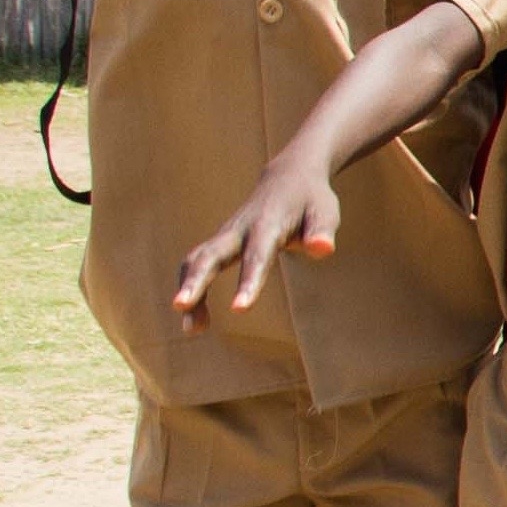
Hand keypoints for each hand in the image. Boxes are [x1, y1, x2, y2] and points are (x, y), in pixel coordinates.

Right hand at [170, 160, 339, 331]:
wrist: (288, 177)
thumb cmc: (311, 199)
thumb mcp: (325, 212)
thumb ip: (322, 231)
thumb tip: (323, 250)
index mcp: (268, 224)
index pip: (257, 256)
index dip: (248, 282)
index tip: (239, 310)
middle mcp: (240, 229)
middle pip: (210, 254)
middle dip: (195, 281)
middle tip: (180, 305)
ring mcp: (226, 235)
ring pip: (197, 261)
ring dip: (189, 290)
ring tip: (192, 330)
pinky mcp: (220, 242)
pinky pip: (198, 265)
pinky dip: (192, 289)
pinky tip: (198, 321)